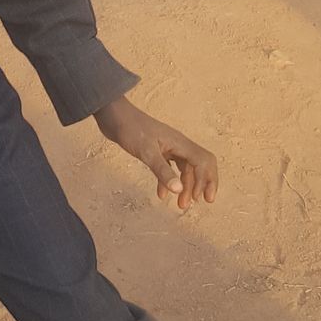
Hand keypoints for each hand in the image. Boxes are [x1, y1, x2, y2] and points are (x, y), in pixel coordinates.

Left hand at [94, 96, 218, 210]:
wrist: (113, 116)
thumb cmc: (130, 129)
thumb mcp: (146, 152)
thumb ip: (162, 171)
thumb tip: (179, 190)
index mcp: (180, 143)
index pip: (203, 161)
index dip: (206, 180)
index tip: (198, 198)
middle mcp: (178, 144)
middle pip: (199, 165)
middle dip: (201, 184)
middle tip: (198, 202)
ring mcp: (168, 147)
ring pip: (185, 169)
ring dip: (185, 186)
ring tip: (180, 204)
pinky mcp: (157, 150)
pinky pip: (170, 168)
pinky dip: (169, 181)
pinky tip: (162, 194)